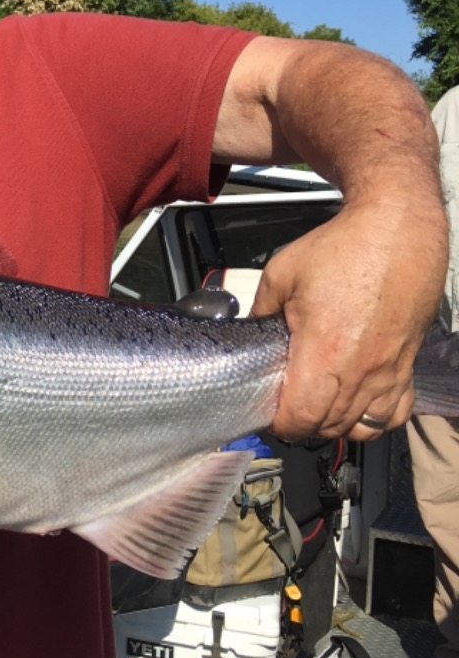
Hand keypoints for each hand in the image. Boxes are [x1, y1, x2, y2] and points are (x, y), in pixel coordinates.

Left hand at [252, 195, 445, 441]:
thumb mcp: (281, 274)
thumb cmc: (343, 248)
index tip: (267, 411)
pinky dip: (373, 418)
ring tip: (317, 406)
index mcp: (325, 350)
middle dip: (302, 425)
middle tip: (285, 406)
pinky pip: (395, 413)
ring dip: (335, 425)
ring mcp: (390, 370)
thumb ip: (260, 311)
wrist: (398, 230)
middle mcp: (362, 369)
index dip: (280, 423)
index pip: (302, 416)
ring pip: (363, 426)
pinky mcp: (408, 364)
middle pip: (329, 427)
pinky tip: (355, 404)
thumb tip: (248, 333)